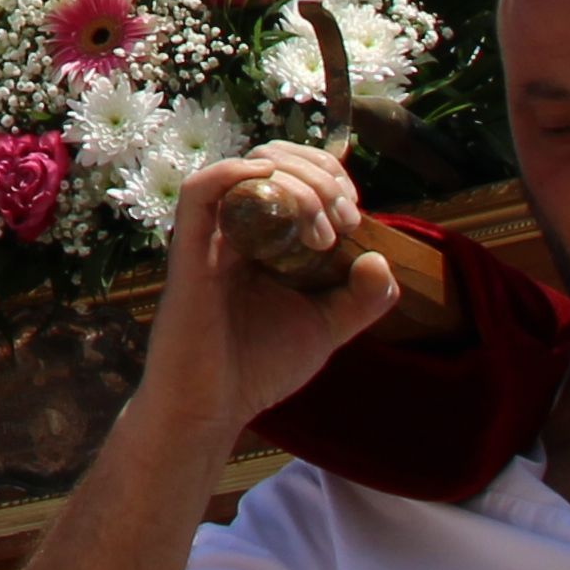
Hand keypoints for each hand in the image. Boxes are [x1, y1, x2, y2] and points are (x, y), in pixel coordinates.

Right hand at [159, 147, 395, 433]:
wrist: (210, 409)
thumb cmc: (259, 369)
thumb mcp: (326, 329)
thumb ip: (361, 299)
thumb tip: (381, 259)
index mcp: (263, 237)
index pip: (292, 173)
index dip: (328, 175)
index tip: (354, 213)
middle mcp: (235, 227)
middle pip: (272, 160)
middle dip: (319, 176)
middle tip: (345, 221)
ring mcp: (210, 235)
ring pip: (247, 169)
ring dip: (296, 182)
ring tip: (324, 229)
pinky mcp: (188, 249)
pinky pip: (200, 191)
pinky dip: (236, 173)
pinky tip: (272, 187)